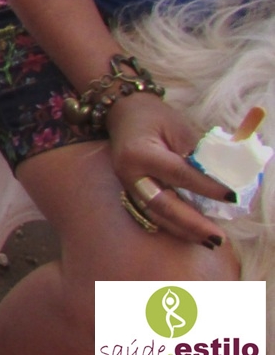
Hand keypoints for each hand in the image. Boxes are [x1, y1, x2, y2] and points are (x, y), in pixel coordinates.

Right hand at [108, 93, 233, 245]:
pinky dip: (172, 225)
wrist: (123, 113)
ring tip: (207, 241)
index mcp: (139, 153)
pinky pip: (151, 213)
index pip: (178, 175)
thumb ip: (195, 155)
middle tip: (217, 237)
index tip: (231, 197)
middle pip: (163, 204)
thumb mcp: (178, 127)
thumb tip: (219, 182)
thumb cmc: (153, 117)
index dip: (206, 187)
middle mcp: (129, 174)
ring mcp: (127, 185)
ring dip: (183, 230)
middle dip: (192, 223)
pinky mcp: (130, 192)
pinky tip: (190, 233)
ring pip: (156, 215)